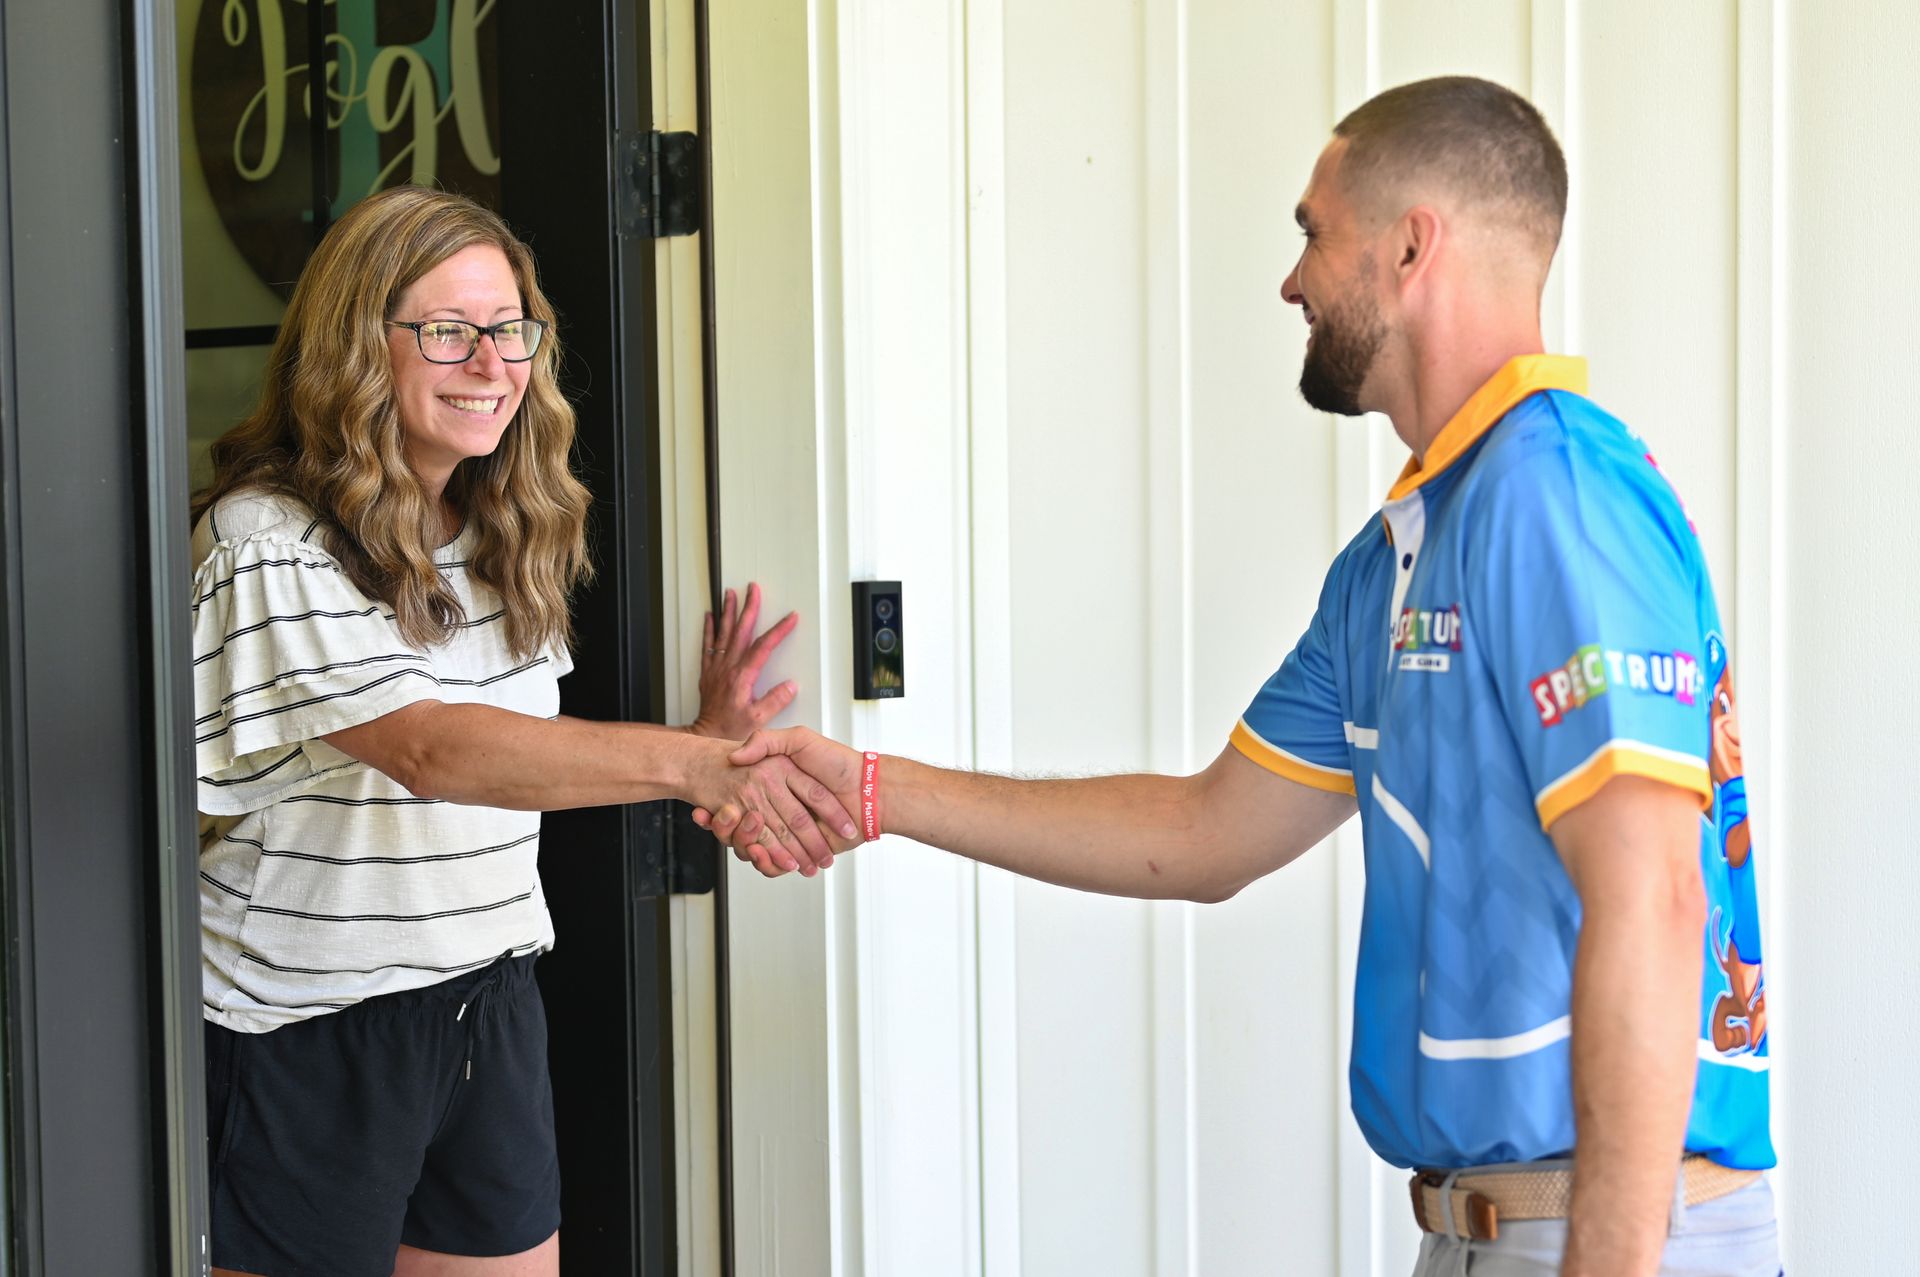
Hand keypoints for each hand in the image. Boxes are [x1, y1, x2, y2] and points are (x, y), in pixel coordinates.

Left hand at [689, 584, 799, 740]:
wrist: (706, 734)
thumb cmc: (729, 728)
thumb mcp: (758, 720)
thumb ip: (775, 701)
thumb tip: (790, 686)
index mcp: (742, 677)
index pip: (763, 647)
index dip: (778, 631)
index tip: (790, 618)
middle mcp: (727, 669)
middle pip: (740, 631)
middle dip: (749, 608)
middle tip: (754, 590)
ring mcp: (716, 669)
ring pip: (723, 633)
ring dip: (728, 611)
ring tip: (730, 593)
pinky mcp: (708, 672)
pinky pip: (707, 646)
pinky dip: (709, 629)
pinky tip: (710, 616)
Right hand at [693, 727, 869, 876]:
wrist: (870, 791)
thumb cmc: (839, 763)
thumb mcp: (799, 740)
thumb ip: (767, 741)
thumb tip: (737, 756)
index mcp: (776, 783)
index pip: (744, 801)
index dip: (723, 808)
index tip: (707, 810)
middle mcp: (780, 807)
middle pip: (745, 825)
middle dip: (728, 828)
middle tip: (717, 822)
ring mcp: (789, 832)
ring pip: (756, 845)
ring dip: (741, 845)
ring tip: (735, 840)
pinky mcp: (800, 851)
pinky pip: (775, 862)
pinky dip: (765, 862)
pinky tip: (757, 854)